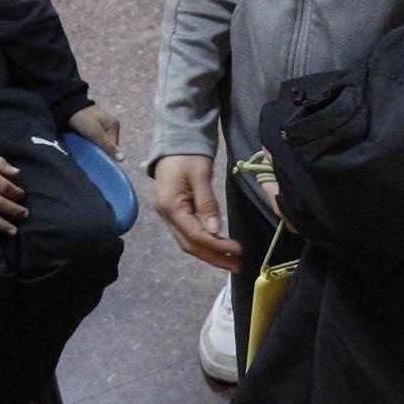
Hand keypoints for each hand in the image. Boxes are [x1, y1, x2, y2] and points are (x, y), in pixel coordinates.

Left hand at [68, 102, 122, 159]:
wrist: (67, 107)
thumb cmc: (82, 118)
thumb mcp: (95, 133)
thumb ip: (108, 146)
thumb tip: (123, 159)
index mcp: (114, 125)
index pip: (114, 148)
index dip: (106, 154)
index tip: (96, 157)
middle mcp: (110, 126)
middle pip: (107, 146)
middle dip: (100, 150)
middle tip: (90, 151)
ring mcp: (102, 127)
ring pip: (101, 145)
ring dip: (94, 148)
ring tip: (86, 147)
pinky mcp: (94, 128)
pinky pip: (95, 141)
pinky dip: (90, 144)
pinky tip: (85, 144)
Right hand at [153, 154, 241, 272]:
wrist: (174, 139)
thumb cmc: (188, 154)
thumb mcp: (200, 174)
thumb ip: (207, 203)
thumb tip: (216, 231)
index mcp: (170, 206)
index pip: (195, 235)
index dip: (217, 246)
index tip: (238, 249)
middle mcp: (165, 214)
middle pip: (189, 244)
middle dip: (214, 257)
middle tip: (237, 265)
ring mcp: (167, 214)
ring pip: (188, 242)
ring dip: (209, 253)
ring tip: (231, 260)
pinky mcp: (173, 211)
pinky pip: (188, 233)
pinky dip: (203, 243)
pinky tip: (218, 245)